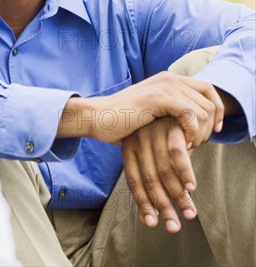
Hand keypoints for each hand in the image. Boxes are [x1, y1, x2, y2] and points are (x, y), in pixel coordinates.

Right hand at [59, 72, 224, 145]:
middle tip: (199, 143)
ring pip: (203, 109)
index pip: (208, 89)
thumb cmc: (121, 122)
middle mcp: (169, 78)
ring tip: (188, 146)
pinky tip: (183, 143)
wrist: (97, 118)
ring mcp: (164, 86)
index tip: (213, 131)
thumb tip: (196, 125)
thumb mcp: (152, 114)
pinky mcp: (158, 98)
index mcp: (168, 79)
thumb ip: (172, 112)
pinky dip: (192, 131)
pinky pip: (191, 114)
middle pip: (209, 100)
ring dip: (201, 132)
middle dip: (210, 125)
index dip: (217, 111)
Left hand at [122, 116, 196, 232]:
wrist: (158, 93)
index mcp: (128, 148)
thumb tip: (148, 214)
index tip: (152, 223)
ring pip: (164, 171)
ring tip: (189, 213)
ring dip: (178, 195)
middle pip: (149, 181)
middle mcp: (137, 141)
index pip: (133, 182)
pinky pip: (177, 152)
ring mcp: (153, 132)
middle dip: (163, 206)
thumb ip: (147, 173)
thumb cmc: (152, 128)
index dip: (142, 203)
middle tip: (174, 227)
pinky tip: (192, 187)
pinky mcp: (170, 125)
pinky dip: (185, 171)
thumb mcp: (143, 147)